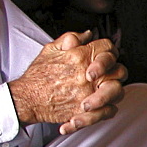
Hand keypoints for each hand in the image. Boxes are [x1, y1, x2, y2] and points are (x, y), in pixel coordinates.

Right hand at [8, 31, 126, 133]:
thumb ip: (71, 38)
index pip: (108, 47)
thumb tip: (87, 35)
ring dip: (113, 91)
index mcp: (80, 56)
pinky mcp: (86, 111)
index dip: (108, 50)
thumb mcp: (51, 49)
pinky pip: (109, 111)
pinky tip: (100, 106)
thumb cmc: (37, 76)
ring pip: (117, 91)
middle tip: (106, 75)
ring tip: (103, 91)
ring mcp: (88, 93)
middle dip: (115, 71)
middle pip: (119, 70)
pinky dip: (107, 109)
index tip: (104, 56)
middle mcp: (87, 75)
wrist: (27, 99)